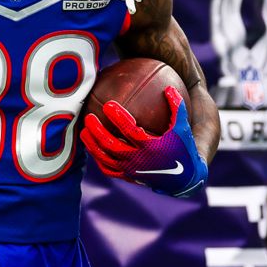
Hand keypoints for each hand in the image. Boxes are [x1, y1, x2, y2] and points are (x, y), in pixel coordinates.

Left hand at [81, 87, 207, 196]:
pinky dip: (98, 159)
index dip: (118, 117)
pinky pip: (108, 169)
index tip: (108, 105)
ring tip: (83, 132)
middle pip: (111, 145)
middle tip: (89, 117)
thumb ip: (177, 107)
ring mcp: (130, 170)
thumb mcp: (183, 128)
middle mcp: (137, 160)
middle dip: (97, 131)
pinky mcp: (128, 177)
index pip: (129, 130)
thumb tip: (168, 87)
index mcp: (150, 147)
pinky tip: (92, 148)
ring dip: (92, 145)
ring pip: (105, 158)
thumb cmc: (183, 149)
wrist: (183, 180)